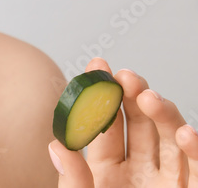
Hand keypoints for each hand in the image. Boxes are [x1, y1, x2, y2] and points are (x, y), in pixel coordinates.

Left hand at [49, 57, 197, 185]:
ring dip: (164, 114)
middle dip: (134, 96)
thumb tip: (56, 145)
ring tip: (149, 99)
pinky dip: (195, 149)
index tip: (98, 64)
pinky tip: (185, 133)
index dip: (104, 96)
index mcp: (108, 170)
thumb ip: (72, 179)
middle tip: (126, 76)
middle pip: (141, 125)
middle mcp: (140, 171)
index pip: (108, 126)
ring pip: (171, 139)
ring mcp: (167, 181)